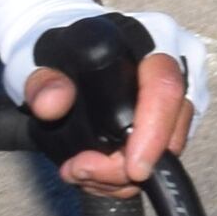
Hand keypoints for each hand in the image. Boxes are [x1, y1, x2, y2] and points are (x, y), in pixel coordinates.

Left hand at [0, 0, 207, 193]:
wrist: (64, 55)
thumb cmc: (56, 52)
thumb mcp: (37, 60)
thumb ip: (42, 82)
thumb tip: (51, 104)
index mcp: (149, 39)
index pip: (165, 87)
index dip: (154, 132)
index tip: (132, 169)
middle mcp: (176, 65)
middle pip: (172, 128)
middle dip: (125, 167)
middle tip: (79, 170)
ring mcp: (179, 95)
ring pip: (168, 150)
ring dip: (120, 176)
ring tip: (78, 169)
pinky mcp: (173, 120)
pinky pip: (160, 156)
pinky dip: (125, 176)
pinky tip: (94, 171)